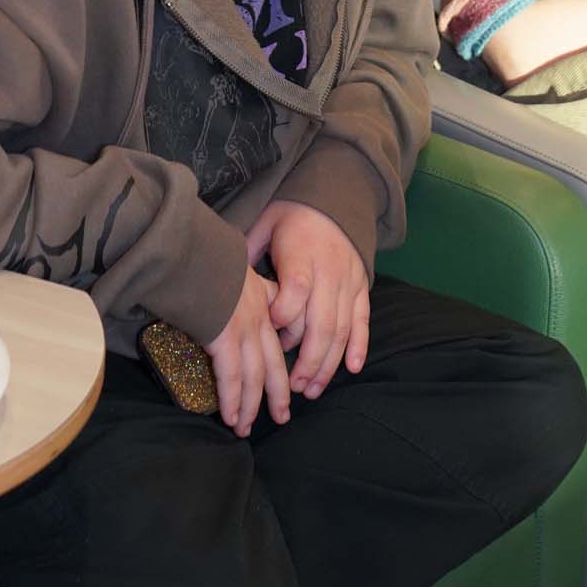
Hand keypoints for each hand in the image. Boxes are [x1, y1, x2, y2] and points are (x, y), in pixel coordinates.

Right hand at [204, 266, 290, 437]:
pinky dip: (231, 400)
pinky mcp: (223, 337)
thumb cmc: (205, 258)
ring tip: (244, 428)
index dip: (284, 365)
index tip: (288, 384)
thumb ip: (243, 291)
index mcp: (262, 301)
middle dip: (278, 394)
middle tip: (281, 417)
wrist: (191, 248)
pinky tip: (230, 417)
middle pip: (274, 364)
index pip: (279, 340)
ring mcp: (243, 329)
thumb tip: (233, 308)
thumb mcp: (235, 271)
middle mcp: (258, 318)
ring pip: (254, 377)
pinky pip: (230, 378)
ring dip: (250, 406)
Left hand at [245, 201, 369, 399]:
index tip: (271, 329)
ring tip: (310, 388)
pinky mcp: (362, 287)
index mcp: (302, 253)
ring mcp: (348, 281)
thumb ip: (248, 251)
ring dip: (328, 363)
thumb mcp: (266, 224)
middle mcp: (329, 270)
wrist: (335, 198)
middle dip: (307, 358)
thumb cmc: (292, 217)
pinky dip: (359, 346)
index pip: (297, 288)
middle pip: (322, 320)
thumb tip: (223, 277)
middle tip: (291, 385)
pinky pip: (363, 320)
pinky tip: (351, 369)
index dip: (284, 313)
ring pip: (342, 329)